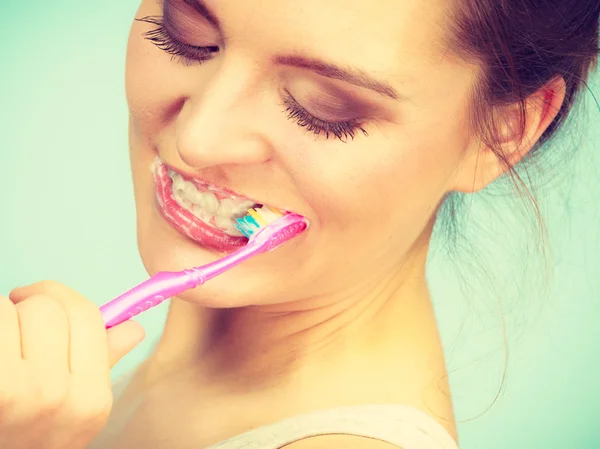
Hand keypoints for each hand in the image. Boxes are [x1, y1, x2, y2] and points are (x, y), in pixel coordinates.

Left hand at [0, 281, 144, 448]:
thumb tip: (134, 329)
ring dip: (2, 319)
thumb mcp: (73, 410)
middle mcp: (58, 397)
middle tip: (15, 334)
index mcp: (92, 399)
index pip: (86, 314)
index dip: (59, 296)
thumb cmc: (26, 434)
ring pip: (10, 311)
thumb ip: (102, 362)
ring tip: (1, 351)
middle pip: (47, 307)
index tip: (36, 297)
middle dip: (27, 309)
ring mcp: (18, 393)